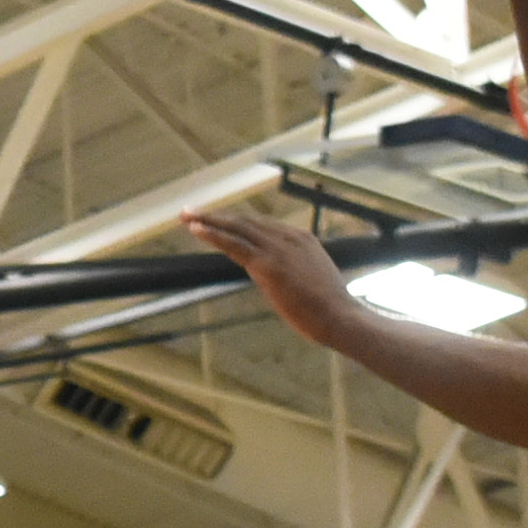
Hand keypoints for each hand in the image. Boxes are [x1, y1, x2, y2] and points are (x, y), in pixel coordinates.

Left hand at [180, 208, 359, 349]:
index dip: (237, 222)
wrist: (341, 316)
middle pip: (246, 220)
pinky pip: (234, 244)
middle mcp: (289, 237)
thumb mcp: (314, 281)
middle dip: (217, 216)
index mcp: (301, 239)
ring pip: (237, 227)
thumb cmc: (330, 309)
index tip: (218, 220)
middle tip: (192, 211)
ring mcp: (278, 248)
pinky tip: (195, 229)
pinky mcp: (268, 264)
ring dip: (209, 220)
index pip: (262, 225)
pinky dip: (212, 234)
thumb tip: (283, 279)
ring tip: (187, 215)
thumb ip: (296, 272)